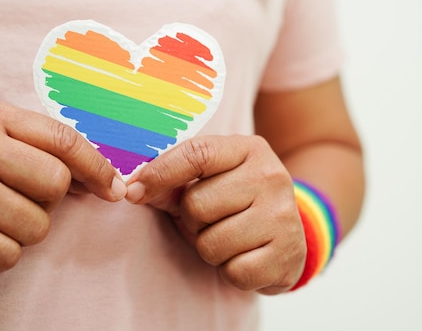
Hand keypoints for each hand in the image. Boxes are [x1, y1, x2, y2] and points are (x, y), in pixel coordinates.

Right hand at [0, 95, 124, 272]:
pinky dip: (2, 252)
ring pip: (38, 225)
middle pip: (56, 183)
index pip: (62, 138)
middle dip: (50, 199)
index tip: (112, 188)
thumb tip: (103, 180)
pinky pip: (10, 254)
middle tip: (21, 197)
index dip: (96, 166)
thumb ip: (40, 147)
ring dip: (24, 228)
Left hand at [125, 135, 305, 293]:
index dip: (159, 173)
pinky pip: (234, 272)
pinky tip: (245, 257)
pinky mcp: (288, 255)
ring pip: (211, 242)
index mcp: (249, 149)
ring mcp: (283, 215)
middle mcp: (271, 176)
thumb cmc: (236, 204)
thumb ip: (171, 182)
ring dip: (209, 248)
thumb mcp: (208, 182)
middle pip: (196, 204)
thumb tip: (133, 189)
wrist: (289, 235)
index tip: (133, 191)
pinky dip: (231, 271)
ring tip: (229, 238)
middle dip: (191, 220)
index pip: (196, 153)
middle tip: (211, 220)